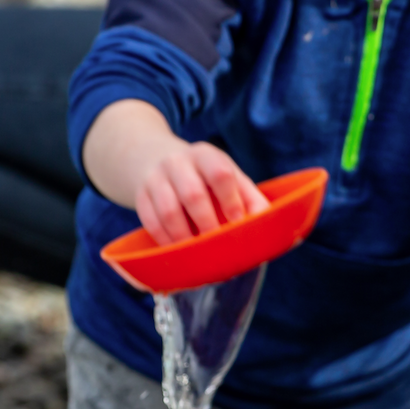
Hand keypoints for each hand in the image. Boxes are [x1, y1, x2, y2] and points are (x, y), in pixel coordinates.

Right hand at [134, 139, 267, 245]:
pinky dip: (165, 240)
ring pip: (168, 211)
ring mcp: (155, 178)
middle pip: (192, 194)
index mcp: (206, 155)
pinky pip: (150, 221)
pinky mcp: (140, 196)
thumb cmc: (204, 176)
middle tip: (216, 244)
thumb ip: (249, 197)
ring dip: (185, 236)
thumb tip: (268, 223)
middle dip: (207, 223)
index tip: (237, 222)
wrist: (156, 159)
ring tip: (197, 252)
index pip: (219, 173)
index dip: (230, 200)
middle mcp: (178, 163)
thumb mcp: (228, 176)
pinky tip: (177, 250)